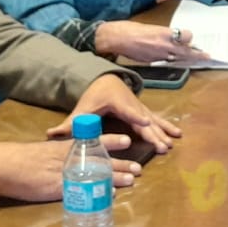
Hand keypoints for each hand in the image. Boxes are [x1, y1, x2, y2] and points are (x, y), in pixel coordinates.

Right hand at [0, 137, 139, 202]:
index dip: (111, 141)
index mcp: (66, 148)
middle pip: (100, 160)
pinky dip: (97, 192)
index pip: (93, 141)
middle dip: (121, 164)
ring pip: (97, 174)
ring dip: (115, 178)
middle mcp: (69, 159)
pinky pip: (84, 190)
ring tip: (132, 180)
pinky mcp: (58, 189)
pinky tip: (110, 195)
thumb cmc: (23, 159)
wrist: (4, 165)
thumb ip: (60, 156)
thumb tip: (74, 161)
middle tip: (139, 168)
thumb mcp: (45, 152)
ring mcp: (65, 174)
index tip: (128, 140)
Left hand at [47, 72, 182, 152]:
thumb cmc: (94, 96)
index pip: (127, 110)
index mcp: (117, 101)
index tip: (145, 123)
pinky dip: (167, 126)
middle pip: (144, 119)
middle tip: (162, 146)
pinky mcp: (144, 111)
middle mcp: (132, 104)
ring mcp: (140, 107)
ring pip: (153, 120)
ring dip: (162, 132)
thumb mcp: (82, 109)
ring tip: (170, 144)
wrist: (106, 81)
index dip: (136, 116)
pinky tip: (177, 134)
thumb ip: (69, 123)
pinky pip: (157, 119)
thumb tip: (50, 135)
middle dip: (153, 132)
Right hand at [94, 20, 208, 63]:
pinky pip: (167, 61)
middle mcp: (163, 45)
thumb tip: (173, 37)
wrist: (115, 39)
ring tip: (197, 59)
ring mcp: (158, 55)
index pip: (185, 36)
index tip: (192, 37)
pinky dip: (174, 61)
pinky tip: (178, 60)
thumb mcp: (150, 27)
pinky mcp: (152, 61)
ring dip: (187, 59)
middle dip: (197, 54)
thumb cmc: (130, 29)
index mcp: (163, 33)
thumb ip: (163, 33)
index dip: (189, 37)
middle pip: (185, 51)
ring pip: (178, 58)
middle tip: (207, 56)